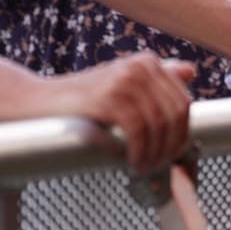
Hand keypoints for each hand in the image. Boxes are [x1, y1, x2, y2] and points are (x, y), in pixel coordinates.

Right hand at [49, 52, 193, 174]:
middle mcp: (141, 66)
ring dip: (154, 152)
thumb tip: (191, 71)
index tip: (173, 153)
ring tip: (143, 167)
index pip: (182, 101)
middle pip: (174, 113)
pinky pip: (138, 129)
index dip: (182, 132)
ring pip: (158, 123)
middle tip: (158, 165)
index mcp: (149, 62)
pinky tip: (132, 162)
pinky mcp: (108, 96)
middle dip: (170, 145)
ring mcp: (124, 79)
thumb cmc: (84, 99)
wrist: (39, 102)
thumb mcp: (124, 84)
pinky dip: (139, 150)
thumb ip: (157, 77)